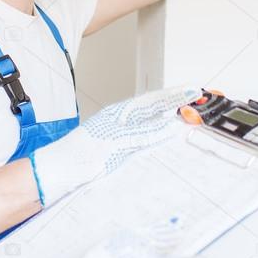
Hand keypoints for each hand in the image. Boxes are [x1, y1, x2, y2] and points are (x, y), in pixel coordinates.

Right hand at [31, 86, 197, 205]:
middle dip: (175, 97)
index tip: (187, 92)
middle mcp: (118, 116)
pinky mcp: (116, 143)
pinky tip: (173, 128)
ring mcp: (117, 129)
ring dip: (172, 110)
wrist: (62, 165)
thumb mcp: (111, 142)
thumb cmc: (84, 156)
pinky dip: (158, 132)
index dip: (169, 96)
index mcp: (117, 113)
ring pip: (150, 116)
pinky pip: (142, 136)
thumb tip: (155, 134)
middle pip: (152, 103)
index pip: (149, 101)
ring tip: (192, 105)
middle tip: (196, 92)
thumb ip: (133, 137)